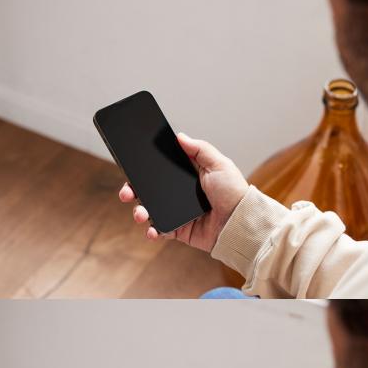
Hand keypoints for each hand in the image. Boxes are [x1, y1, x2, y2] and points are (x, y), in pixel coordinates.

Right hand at [118, 133, 248, 251]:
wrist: (240, 222)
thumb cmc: (234, 192)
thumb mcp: (220, 164)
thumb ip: (200, 149)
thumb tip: (180, 136)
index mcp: (187, 176)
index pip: (159, 170)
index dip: (143, 169)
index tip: (129, 166)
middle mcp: (179, 194)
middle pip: (148, 191)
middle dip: (133, 191)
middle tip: (126, 192)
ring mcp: (178, 213)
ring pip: (150, 211)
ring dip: (139, 212)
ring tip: (140, 214)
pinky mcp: (180, 231)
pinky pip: (161, 230)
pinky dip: (153, 232)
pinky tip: (152, 230)